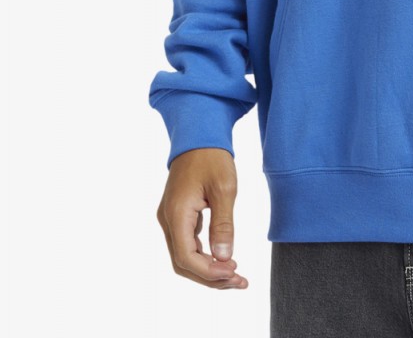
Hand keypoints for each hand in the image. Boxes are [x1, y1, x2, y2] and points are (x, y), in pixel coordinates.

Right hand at [156, 148, 248, 288]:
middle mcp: (168, 219)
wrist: (199, 134)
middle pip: (183, 263)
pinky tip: (225, 258)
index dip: (209, 272)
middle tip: (240, 281)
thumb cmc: (212, 157)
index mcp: (177, 213)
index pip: (186, 257)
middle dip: (210, 277)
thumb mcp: (224, 188)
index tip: (235, 273)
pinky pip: (188, 244)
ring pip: (185, 256)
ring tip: (236, 276)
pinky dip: (205, 256)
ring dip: (208, 269)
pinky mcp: (178, 215)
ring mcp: (171, 218)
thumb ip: (223, 224)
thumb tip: (225, 258)